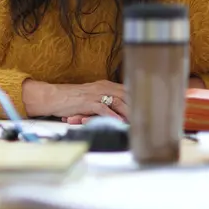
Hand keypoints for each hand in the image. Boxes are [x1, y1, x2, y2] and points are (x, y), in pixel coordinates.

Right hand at [64, 75, 205, 123]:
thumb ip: (106, 102)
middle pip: (128, 96)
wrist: (52, 97)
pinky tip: (120, 123)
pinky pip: (104, 109)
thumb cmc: (70, 100)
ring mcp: (96, 94)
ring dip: (131, 113)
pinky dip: (113, 116)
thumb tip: (122, 112)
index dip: (143, 99)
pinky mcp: (87, 102)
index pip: (129, 90)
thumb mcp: (91, 98)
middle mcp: (103, 87)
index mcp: (105, 85)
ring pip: (119, 102)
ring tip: (142, 123)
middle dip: (141, 107)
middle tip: (155, 118)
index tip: (156, 107)